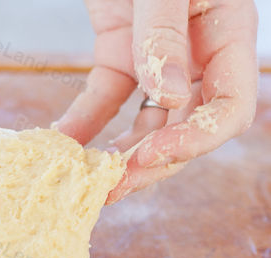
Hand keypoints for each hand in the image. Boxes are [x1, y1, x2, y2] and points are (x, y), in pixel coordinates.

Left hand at [57, 0, 257, 202]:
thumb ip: (166, 33)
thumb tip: (170, 95)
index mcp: (225, 37)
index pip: (229, 107)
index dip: (196, 140)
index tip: (153, 154)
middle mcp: (195, 56)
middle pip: (183, 126)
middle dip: (150, 163)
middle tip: (112, 189)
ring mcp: (155, 59)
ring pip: (145, 122)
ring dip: (118, 154)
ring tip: (88, 183)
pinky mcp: (118, 54)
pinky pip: (104, 97)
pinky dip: (84, 121)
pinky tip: (63, 141)